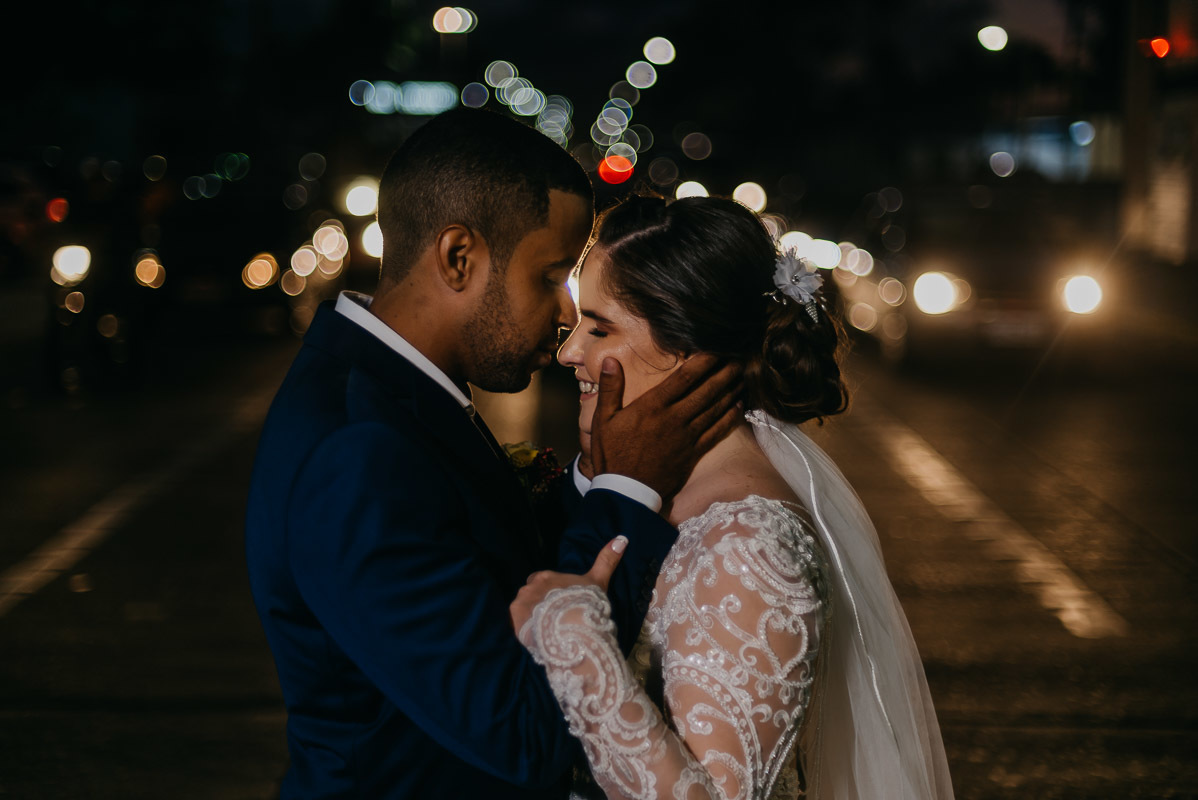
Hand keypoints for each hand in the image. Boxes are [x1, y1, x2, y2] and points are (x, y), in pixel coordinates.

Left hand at [510, 536, 626, 635]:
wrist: (572, 627)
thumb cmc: (585, 601)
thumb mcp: (598, 580)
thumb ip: (606, 560)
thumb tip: (622, 539)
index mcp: (546, 576)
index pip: (540, 581)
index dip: (548, 592)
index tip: (557, 603)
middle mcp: (530, 586)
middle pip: (529, 595)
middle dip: (537, 604)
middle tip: (551, 619)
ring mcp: (520, 602)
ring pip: (522, 609)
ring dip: (530, 617)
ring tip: (544, 630)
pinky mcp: (514, 619)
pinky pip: (516, 623)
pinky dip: (523, 629)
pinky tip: (536, 637)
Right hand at [589, 354, 742, 499]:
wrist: (626, 491)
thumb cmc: (612, 454)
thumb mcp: (603, 419)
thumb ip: (609, 388)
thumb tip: (611, 360)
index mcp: (652, 406)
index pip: (684, 378)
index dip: (703, 361)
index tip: (716, 349)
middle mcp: (674, 418)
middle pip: (706, 390)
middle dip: (723, 372)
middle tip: (738, 359)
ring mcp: (687, 436)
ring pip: (715, 409)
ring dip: (730, 391)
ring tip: (742, 376)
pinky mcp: (693, 453)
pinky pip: (716, 432)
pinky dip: (729, 418)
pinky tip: (739, 406)